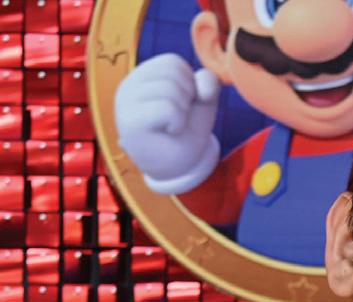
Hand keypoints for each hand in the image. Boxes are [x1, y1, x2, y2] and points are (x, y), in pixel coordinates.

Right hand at [114, 54, 221, 194]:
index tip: (183, 106)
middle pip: (172, 73)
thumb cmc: (186, 132)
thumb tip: (204, 85)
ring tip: (172, 127)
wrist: (177, 168)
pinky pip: (168, 108)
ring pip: (171, 90)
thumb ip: (207, 84)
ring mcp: (125, 103)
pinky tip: (169, 132)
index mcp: (142, 77)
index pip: (173, 62)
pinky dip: (178, 122)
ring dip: (183, 112)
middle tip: (178, 120)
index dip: (190, 84)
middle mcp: (128, 86)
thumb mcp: (202, 102)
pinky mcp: (130, 122)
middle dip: (188, 98)